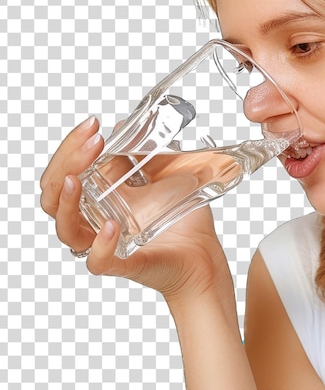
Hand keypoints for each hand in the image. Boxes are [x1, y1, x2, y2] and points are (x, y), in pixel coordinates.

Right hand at [40, 116, 231, 304]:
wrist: (205, 251)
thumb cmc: (184, 218)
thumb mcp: (166, 174)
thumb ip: (145, 152)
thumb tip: (124, 126)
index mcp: (100, 199)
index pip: (65, 172)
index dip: (71, 147)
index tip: (92, 125)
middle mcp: (96, 220)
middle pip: (54, 196)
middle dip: (66, 163)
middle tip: (92, 141)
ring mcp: (108, 243)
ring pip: (66, 230)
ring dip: (65, 203)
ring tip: (76, 179)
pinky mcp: (126, 263)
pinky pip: (98, 261)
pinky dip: (100, 245)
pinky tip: (109, 225)